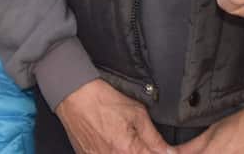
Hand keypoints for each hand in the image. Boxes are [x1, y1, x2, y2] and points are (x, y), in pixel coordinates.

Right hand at [54, 79, 171, 153]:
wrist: (73, 96)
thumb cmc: (103, 100)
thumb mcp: (136, 113)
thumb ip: (153, 138)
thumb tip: (168, 153)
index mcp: (128, 151)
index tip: (170, 152)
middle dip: (147, 152)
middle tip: (149, 144)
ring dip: (133, 151)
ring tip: (130, 141)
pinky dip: (117, 152)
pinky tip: (118, 143)